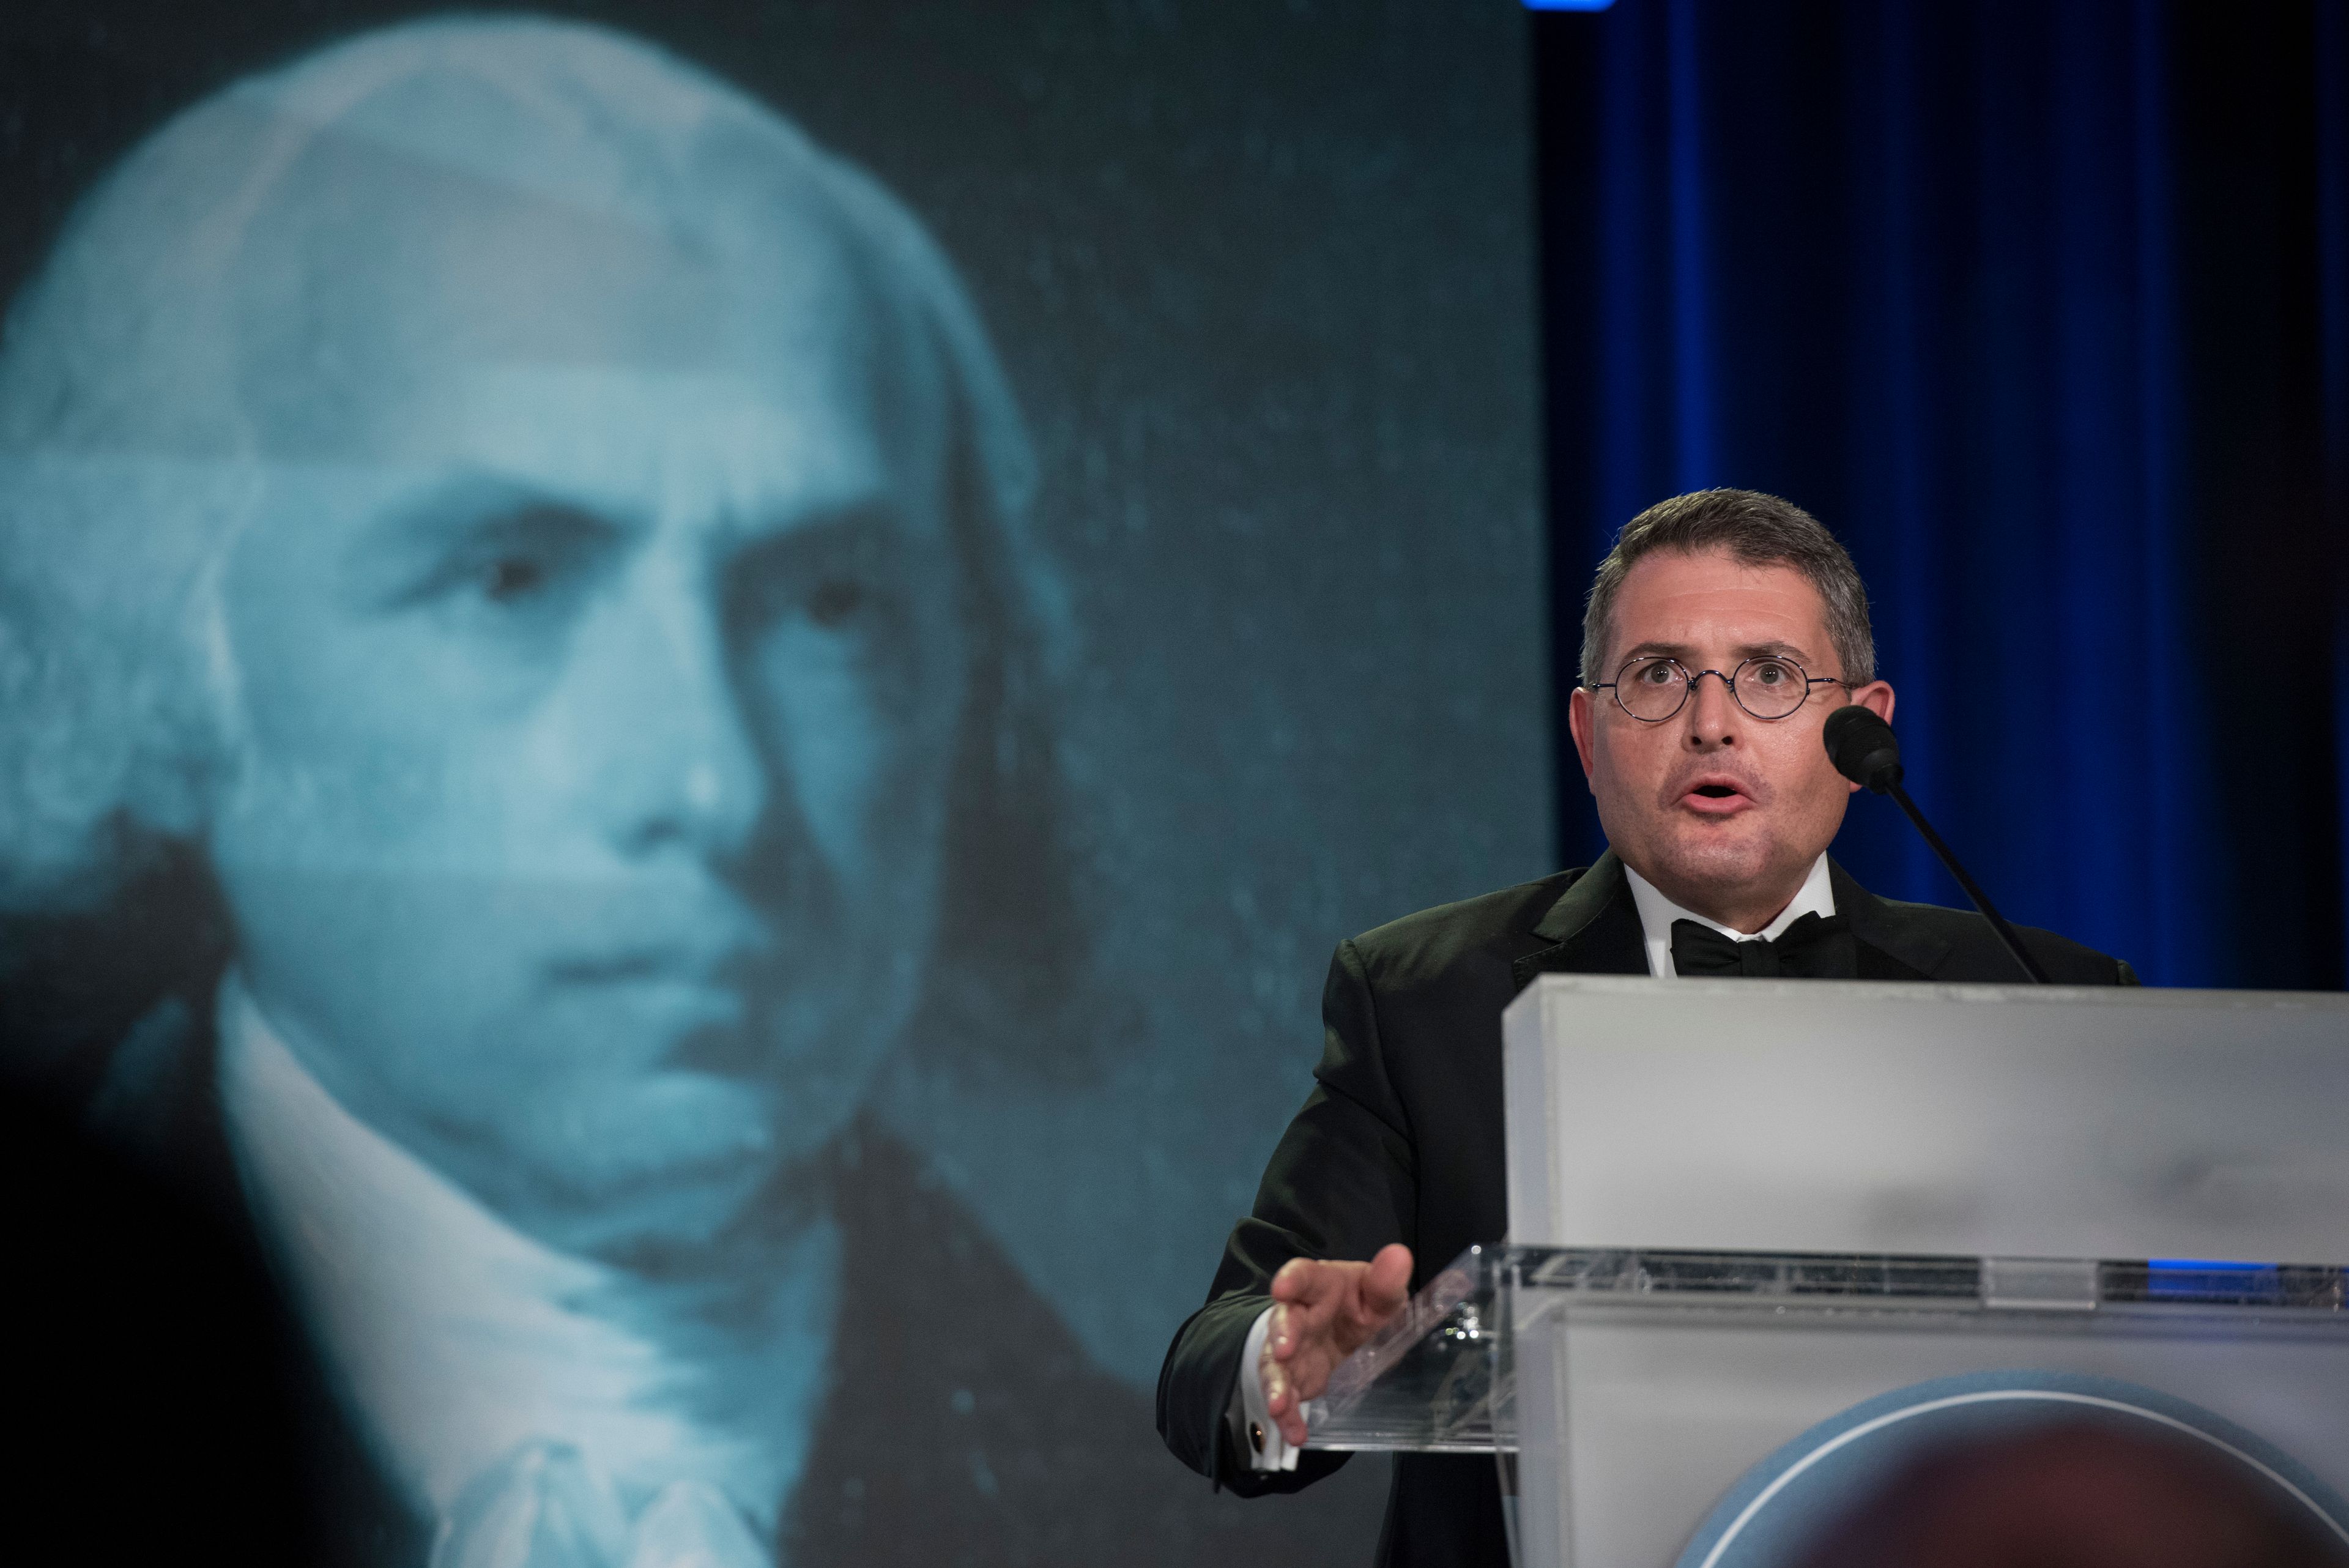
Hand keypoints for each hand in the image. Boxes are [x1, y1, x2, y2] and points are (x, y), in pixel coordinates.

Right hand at [1258, 1243, 1412, 1447]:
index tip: (1282, 1287)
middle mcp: (1300, 1314)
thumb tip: (1399, 1255)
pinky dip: (1288, 1416)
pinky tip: (1295, 1433)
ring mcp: (1292, 1349)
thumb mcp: (1383, 1296)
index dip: (1292, 1280)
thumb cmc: (1366, 1306)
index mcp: (1323, 1286)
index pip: (1304, 1276)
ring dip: (1276, 1384)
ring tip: (1280, 1405)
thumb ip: (1387, 1282)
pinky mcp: (1294, 1378)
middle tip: (1284, 1349)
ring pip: (1275, 1363)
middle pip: (1284, 1320)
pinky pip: (1286, 1396)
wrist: (1354, 1336)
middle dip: (1281, 1334)